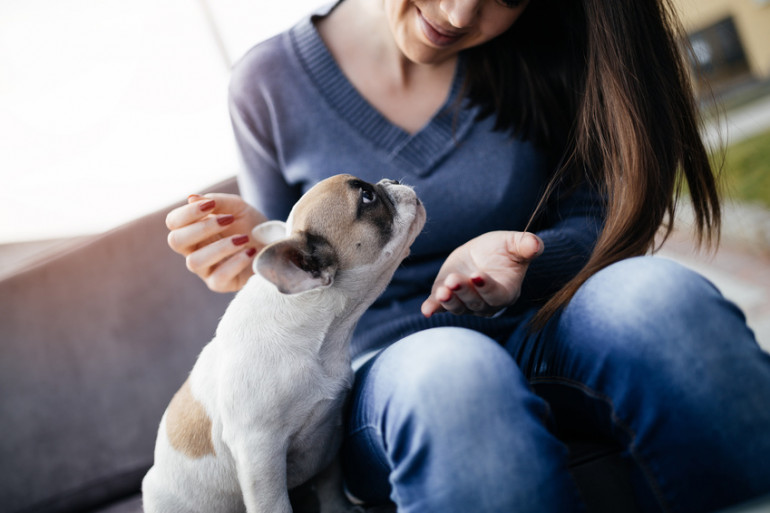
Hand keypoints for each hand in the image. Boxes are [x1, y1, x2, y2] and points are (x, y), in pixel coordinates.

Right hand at [166, 193, 266, 291]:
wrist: (275, 245)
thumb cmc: (252, 226)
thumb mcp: (238, 207)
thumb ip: (217, 201)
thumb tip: (191, 198)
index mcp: (193, 230)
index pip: (174, 222)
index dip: (187, 213)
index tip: (211, 205)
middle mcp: (195, 250)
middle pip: (176, 241)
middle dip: (201, 228)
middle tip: (228, 220)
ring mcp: (206, 269)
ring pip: (194, 262)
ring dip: (220, 247)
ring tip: (243, 238)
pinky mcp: (221, 284)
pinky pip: (218, 277)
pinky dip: (234, 262)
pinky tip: (250, 252)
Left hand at [421, 231, 543, 317]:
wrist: (481, 254)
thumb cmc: (503, 250)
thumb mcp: (514, 243)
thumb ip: (526, 245)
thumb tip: (536, 244)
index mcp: (505, 292)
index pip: (496, 295)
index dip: (486, 287)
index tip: (476, 275)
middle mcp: (486, 303)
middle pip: (475, 302)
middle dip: (463, 292)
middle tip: (454, 279)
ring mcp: (465, 303)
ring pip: (457, 306)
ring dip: (448, 301)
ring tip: (442, 290)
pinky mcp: (446, 298)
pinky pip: (439, 307)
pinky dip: (433, 308)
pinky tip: (426, 309)